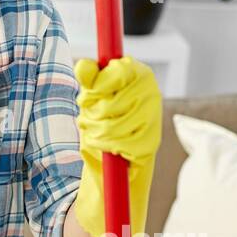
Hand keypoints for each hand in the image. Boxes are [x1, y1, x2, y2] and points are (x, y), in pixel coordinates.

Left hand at [71, 56, 161, 236]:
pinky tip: (111, 151)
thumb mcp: (91, 100)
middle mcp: (152, 95)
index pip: (121, 70)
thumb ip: (90, 81)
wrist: (116, 172)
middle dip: (93, 114)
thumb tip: (83, 65)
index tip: (92, 92)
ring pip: (111, 123)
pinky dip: (106, 150)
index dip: (101, 83)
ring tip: (101, 136)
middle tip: (94, 121)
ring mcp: (153, 122)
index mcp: (140, 76)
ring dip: (96, 133)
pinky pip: (119, 145)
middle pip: (110, 100)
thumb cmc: (103, 126)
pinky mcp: (150, 146)